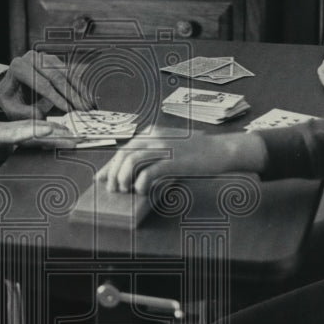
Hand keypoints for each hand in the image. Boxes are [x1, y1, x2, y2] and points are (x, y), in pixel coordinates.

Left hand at [0, 50, 94, 119]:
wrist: (8, 86)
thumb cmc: (10, 99)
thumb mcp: (12, 109)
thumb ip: (27, 113)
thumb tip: (43, 117)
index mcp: (19, 68)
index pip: (42, 83)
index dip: (57, 97)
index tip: (69, 109)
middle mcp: (31, 58)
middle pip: (56, 76)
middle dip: (72, 94)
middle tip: (83, 109)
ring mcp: (43, 57)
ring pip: (66, 72)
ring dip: (78, 89)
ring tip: (88, 104)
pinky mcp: (53, 60)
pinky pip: (69, 72)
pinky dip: (78, 86)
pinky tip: (86, 97)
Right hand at [0, 120, 78, 169]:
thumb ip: (1, 168)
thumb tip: (6, 188)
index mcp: (10, 141)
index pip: (38, 142)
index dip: (57, 143)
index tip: (74, 146)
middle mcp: (10, 134)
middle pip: (42, 135)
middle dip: (63, 137)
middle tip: (84, 140)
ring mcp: (4, 132)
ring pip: (35, 132)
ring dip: (56, 133)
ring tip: (74, 135)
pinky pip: (19, 132)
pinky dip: (35, 130)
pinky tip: (50, 129)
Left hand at [94, 132, 267, 194]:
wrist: (221, 149)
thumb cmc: (197, 152)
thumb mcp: (171, 147)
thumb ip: (153, 154)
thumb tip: (132, 173)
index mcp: (152, 133)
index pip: (124, 149)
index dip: (110, 165)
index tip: (102, 179)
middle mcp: (155, 137)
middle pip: (124, 154)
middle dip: (114, 174)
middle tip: (113, 189)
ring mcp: (164, 147)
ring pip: (132, 161)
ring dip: (124, 178)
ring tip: (126, 191)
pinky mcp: (174, 160)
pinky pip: (149, 172)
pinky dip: (141, 183)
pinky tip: (143, 190)